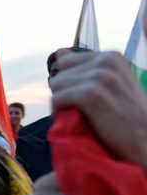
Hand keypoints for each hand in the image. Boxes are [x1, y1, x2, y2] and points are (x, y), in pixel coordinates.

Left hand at [50, 50, 146, 171]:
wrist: (145, 142)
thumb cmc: (126, 117)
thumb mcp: (109, 85)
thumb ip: (85, 68)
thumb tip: (59, 51)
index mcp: (111, 57)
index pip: (66, 61)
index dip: (70, 82)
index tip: (83, 98)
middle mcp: (106, 61)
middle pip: (59, 74)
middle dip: (65, 92)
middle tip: (82, 110)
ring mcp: (100, 76)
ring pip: (56, 85)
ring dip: (62, 104)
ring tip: (80, 116)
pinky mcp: (91, 94)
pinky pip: (57, 98)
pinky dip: (60, 112)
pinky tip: (76, 121)